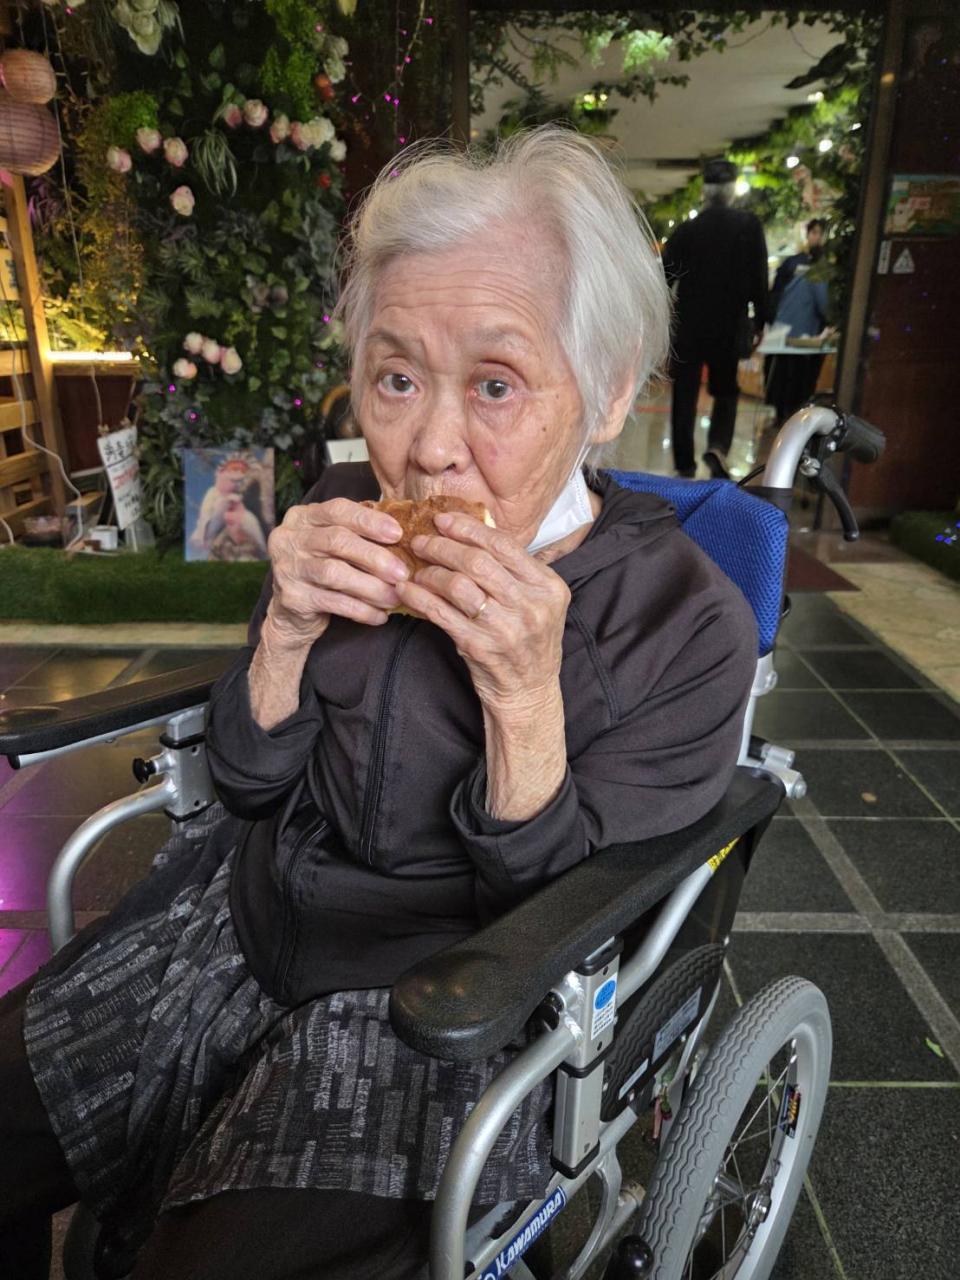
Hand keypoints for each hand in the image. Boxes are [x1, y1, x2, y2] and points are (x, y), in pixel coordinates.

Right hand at [263, 498, 406, 650]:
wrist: (291, 614)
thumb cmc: (322, 570)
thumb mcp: (332, 545)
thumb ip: (357, 534)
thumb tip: (403, 534)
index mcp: (302, 517)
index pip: (337, 510)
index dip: (369, 520)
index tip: (397, 533)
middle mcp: (289, 538)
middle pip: (337, 541)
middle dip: (374, 557)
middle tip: (402, 573)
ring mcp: (287, 568)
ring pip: (335, 573)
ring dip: (371, 587)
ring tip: (394, 597)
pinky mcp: (292, 597)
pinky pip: (334, 602)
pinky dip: (361, 610)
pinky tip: (379, 616)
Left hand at [393, 511, 570, 713]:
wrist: (528, 692)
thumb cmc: (528, 642)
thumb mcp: (537, 603)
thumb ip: (514, 572)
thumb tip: (470, 532)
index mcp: (548, 587)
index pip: (504, 545)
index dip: (469, 528)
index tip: (443, 520)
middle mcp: (530, 606)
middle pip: (478, 561)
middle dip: (443, 546)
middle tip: (421, 541)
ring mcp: (505, 628)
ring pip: (458, 584)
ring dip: (430, 572)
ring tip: (416, 569)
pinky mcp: (479, 647)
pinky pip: (441, 613)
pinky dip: (419, 597)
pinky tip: (406, 590)